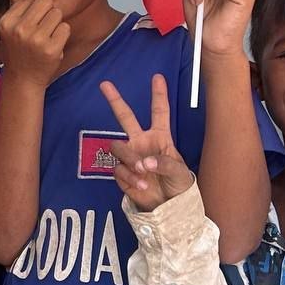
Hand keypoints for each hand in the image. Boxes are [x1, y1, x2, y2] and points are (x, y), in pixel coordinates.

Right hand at [0, 0, 70, 87]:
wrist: (23, 79)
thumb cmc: (18, 48)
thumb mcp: (12, 25)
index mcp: (8, 21)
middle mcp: (19, 29)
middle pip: (46, 1)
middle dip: (49, 9)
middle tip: (42, 25)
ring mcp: (35, 40)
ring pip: (57, 14)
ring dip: (56, 23)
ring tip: (46, 36)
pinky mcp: (50, 49)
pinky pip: (65, 28)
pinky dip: (62, 35)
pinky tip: (52, 45)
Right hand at [100, 75, 194, 210]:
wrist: (168, 207)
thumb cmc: (178, 185)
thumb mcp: (179, 171)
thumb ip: (163, 162)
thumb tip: (143, 162)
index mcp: (160, 137)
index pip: (159, 112)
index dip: (158, 95)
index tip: (157, 77)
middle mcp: (141, 142)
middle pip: (125, 117)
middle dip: (115, 100)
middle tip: (104, 84)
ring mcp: (130, 156)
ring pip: (118, 147)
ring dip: (130, 158)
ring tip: (142, 171)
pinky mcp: (122, 172)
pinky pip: (119, 169)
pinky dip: (130, 177)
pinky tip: (142, 184)